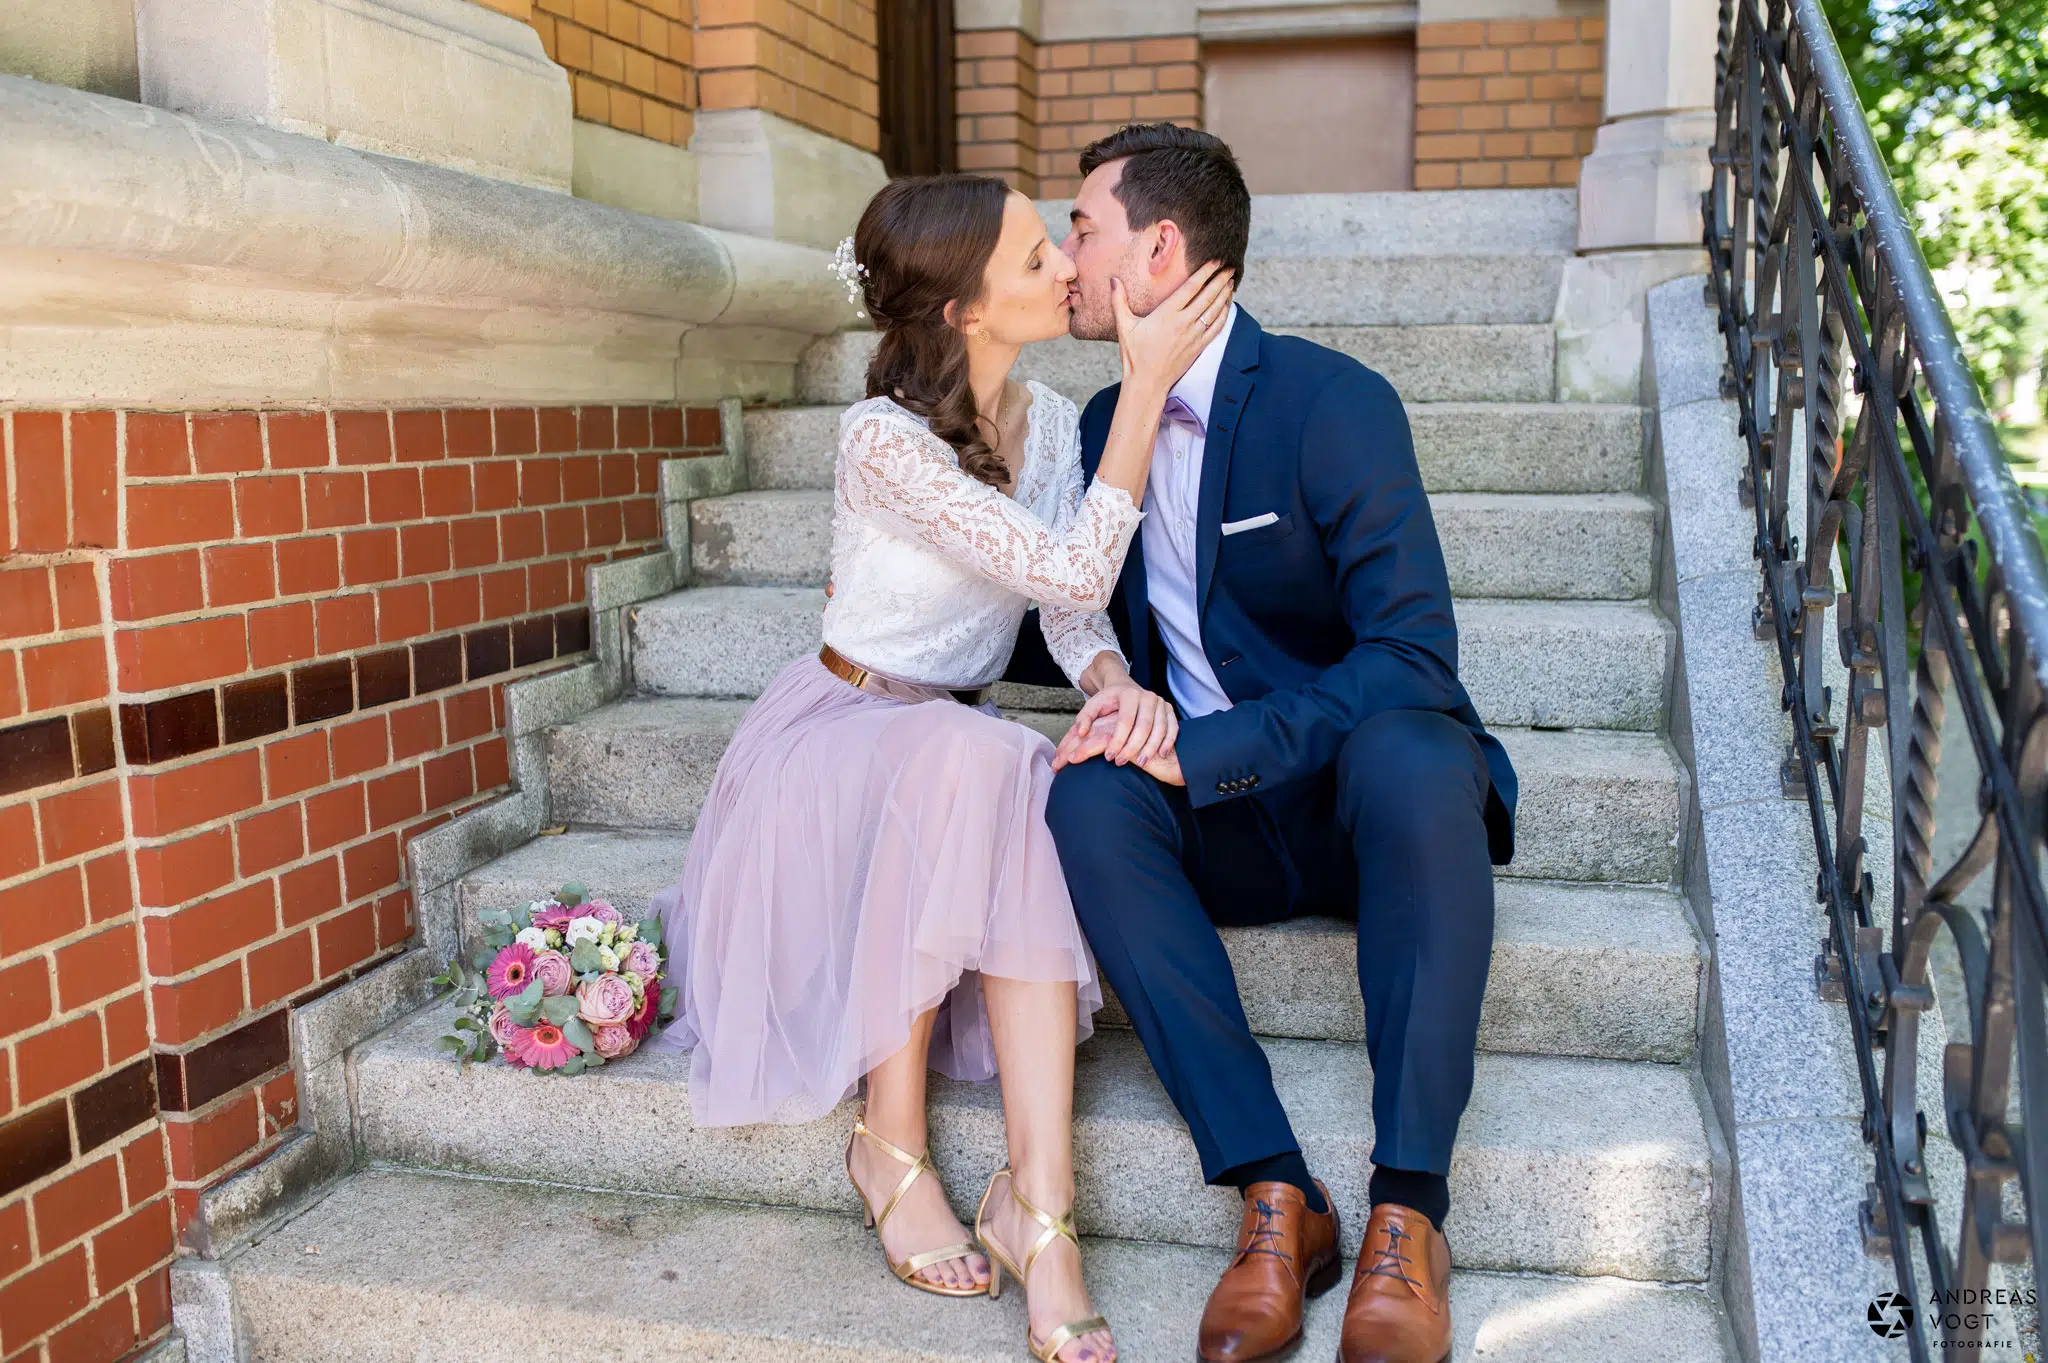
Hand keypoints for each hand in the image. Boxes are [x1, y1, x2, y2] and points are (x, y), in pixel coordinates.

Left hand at [1051, 683, 1180, 781]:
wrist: (1125, 687)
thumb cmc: (1108, 701)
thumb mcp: (1093, 706)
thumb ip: (1084, 718)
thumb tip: (1081, 733)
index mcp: (1128, 694)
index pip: (1125, 720)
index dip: (1117, 740)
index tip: (1109, 757)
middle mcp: (1147, 696)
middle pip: (1144, 726)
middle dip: (1133, 747)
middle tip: (1121, 762)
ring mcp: (1160, 702)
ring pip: (1160, 728)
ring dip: (1151, 747)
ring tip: (1141, 763)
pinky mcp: (1169, 709)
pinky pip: (1173, 727)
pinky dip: (1168, 741)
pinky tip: (1161, 754)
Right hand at [1114, 262, 1233, 396]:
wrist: (1147, 383)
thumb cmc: (1134, 355)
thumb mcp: (1124, 326)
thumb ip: (1119, 301)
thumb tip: (1113, 280)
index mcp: (1166, 314)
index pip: (1191, 288)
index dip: (1205, 272)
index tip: (1215, 261)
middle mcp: (1183, 323)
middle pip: (1207, 296)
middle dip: (1220, 280)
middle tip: (1229, 267)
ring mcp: (1193, 336)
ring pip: (1214, 310)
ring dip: (1224, 295)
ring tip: (1231, 281)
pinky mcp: (1198, 347)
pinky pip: (1216, 328)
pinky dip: (1224, 314)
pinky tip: (1228, 305)